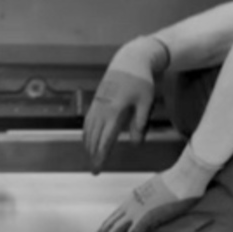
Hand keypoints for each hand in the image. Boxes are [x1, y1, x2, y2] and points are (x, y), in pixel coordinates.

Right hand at [82, 36, 169, 173]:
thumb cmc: (141, 82)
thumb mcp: (146, 102)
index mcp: (115, 111)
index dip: (101, 156)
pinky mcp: (96, 100)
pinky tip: (88, 140)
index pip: (105, 139)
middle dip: (93, 155)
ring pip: (88, 129)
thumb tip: (135, 144)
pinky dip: (87, 133)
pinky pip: (88, 121)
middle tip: (94, 170)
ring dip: (88, 145)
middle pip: (94, 137)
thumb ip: (141, 124)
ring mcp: (97, 104)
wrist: (129, 61)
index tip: (98, 169)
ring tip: (91, 158)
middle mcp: (102, 109)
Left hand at [87, 150, 217, 231]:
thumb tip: (153, 210)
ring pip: (115, 231)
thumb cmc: (177, 183)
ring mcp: (137, 210)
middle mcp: (131, 205)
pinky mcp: (147, 215)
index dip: (103, 230)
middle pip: (109, 225)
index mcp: (133, 199)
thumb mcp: (158, 193)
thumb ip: (151, 203)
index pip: (113, 218)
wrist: (184, 175)